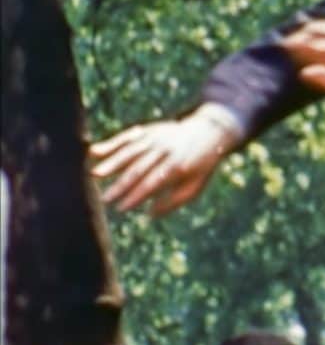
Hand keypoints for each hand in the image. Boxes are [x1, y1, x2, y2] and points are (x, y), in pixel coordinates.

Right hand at [89, 107, 236, 214]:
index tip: (121, 208)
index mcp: (178, 165)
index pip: (152, 184)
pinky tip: (94, 151)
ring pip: (131, 151)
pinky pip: (128, 137)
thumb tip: (150, 214)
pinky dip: (112, 144)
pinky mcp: (150, 130)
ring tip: (95, 175)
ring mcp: (157, 138)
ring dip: (112, 163)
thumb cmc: (201, 165)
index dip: (136, 197)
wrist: (210, 132)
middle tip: (104, 199)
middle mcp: (166, 150)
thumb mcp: (195, 185)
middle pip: (139, 168)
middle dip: (121, 184)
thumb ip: (174, 201)